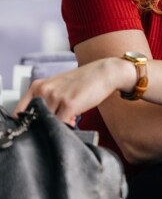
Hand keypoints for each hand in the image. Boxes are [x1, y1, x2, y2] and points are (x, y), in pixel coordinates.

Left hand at [13, 58, 130, 125]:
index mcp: (38, 86)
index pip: (20, 112)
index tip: (39, 123)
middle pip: (35, 120)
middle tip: (61, 117)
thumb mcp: (58, 86)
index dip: (29, 122)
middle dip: (47, 123)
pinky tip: (75, 117)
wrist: (104, 73)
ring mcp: (56, 97)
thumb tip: (43, 124)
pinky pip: (61, 125)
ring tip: (70, 115)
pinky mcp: (69, 104)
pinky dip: (67, 125)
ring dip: (59, 124)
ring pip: (48, 123)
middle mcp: (44, 90)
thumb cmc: (83, 80)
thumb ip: (46, 102)